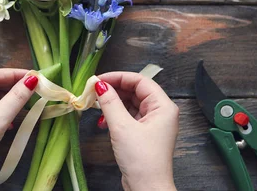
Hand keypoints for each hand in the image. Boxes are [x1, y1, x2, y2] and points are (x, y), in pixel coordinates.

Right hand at [95, 71, 178, 190]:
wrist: (147, 189)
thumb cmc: (141, 159)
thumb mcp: (122, 127)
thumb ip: (110, 103)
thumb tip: (99, 85)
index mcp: (163, 106)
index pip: (140, 81)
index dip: (118, 77)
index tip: (99, 79)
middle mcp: (160, 112)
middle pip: (135, 91)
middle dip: (114, 89)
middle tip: (94, 90)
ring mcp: (153, 124)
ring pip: (131, 103)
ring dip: (113, 103)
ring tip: (95, 104)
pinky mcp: (144, 134)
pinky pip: (129, 116)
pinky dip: (116, 115)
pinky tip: (103, 120)